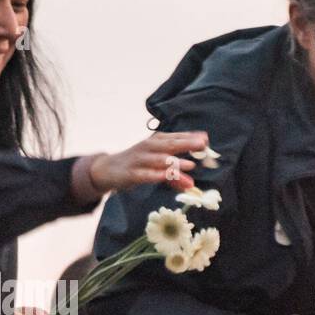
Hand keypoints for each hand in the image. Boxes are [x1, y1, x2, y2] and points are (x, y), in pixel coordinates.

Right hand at [83, 131, 210, 200]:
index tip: (206, 140)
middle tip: (203, 145)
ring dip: (175, 162)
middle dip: (186, 144)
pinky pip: (145, 174)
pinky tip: (166, 177)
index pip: (176, 137)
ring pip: (159, 160)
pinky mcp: (131, 174)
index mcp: (156, 141)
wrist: (107, 169)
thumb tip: (193, 178)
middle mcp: (148, 147)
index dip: (191, 138)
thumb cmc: (137, 164)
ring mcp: (139, 160)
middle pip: (169, 144)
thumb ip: (174, 169)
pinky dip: (156, 175)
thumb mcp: (155, 163)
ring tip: (191, 165)